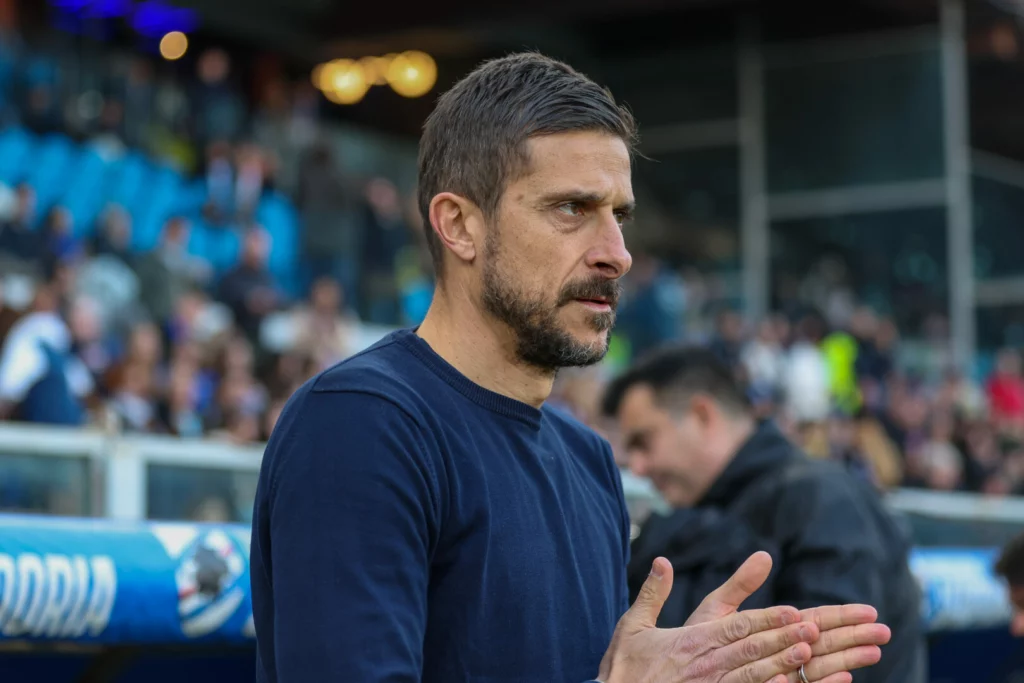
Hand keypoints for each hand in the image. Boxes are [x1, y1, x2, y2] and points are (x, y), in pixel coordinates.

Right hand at [597, 553, 817, 682]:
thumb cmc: (623, 668)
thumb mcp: (633, 625)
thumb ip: (652, 593)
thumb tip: (662, 561)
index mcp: (690, 642)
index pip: (735, 627)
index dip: (765, 619)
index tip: (791, 611)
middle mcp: (704, 665)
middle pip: (750, 648)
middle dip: (783, 638)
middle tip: (814, 628)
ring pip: (751, 674)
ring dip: (781, 664)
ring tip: (807, 654)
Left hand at [683, 553, 890, 682]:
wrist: (678, 672)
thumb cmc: (697, 640)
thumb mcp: (716, 609)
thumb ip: (741, 585)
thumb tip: (764, 554)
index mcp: (774, 630)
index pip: (815, 621)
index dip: (842, 616)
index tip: (869, 610)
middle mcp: (782, 654)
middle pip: (826, 644)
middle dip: (855, 637)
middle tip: (884, 631)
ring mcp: (780, 674)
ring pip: (820, 668)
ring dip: (847, 660)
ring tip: (873, 652)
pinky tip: (842, 678)